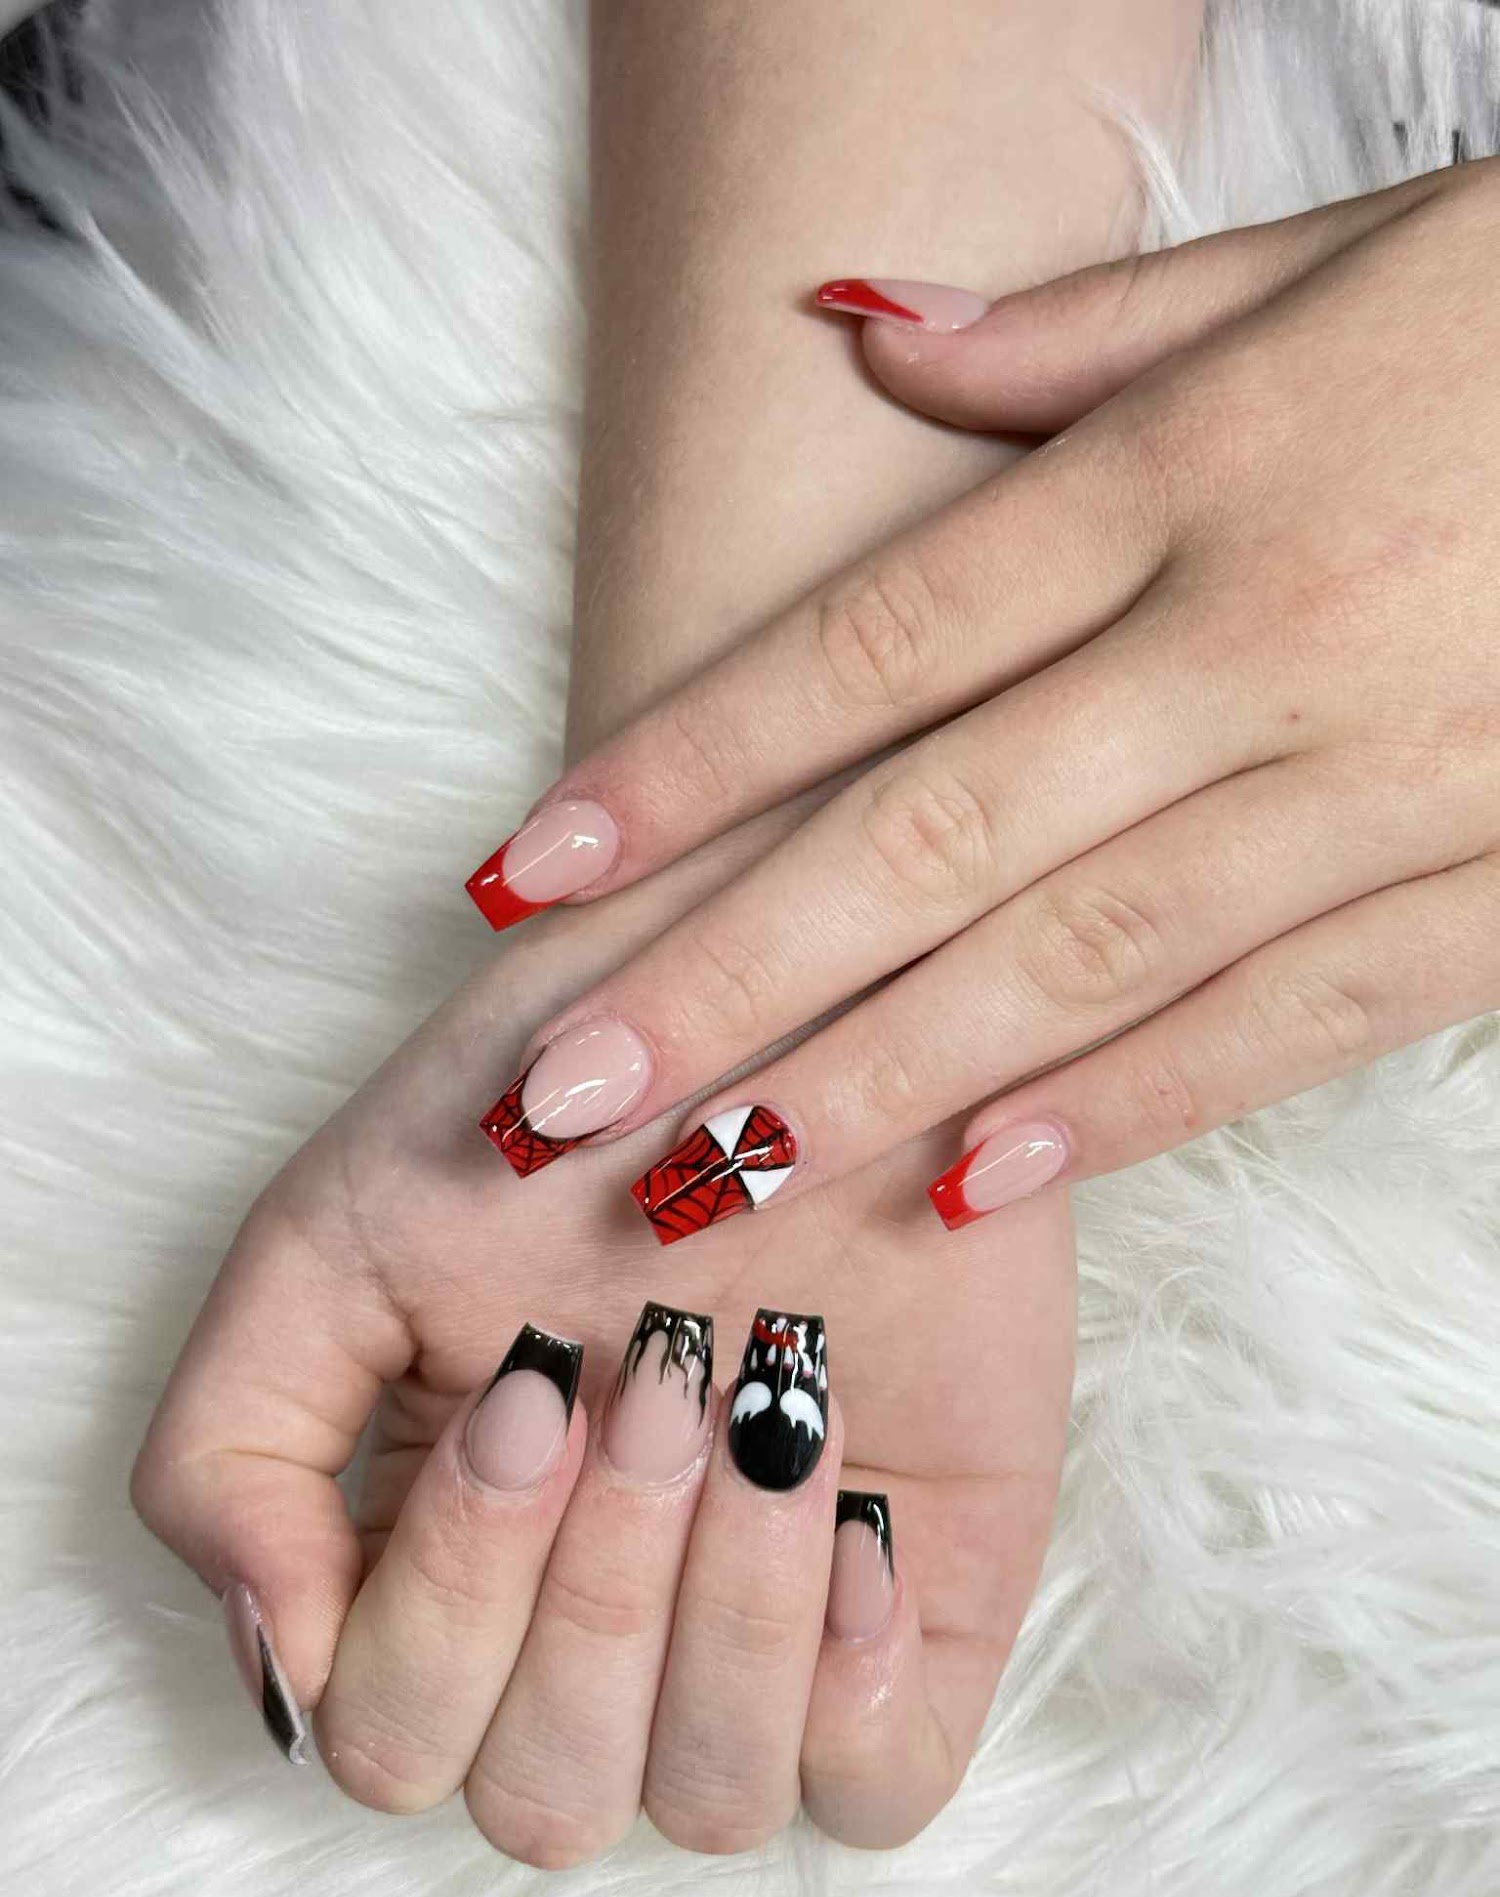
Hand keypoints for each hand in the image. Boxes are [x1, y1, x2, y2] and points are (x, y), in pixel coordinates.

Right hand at [131, 838, 1073, 1858]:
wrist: (828, 1002)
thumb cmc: (589, 1091)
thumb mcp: (346, 1221)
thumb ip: (235, 1441)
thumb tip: (275, 1659)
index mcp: (439, 1547)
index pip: (389, 1734)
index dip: (447, 1599)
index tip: (521, 1381)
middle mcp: (590, 1619)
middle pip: (537, 1792)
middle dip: (593, 1583)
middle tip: (656, 1367)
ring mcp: (758, 1626)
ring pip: (705, 1801)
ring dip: (724, 1614)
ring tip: (770, 1405)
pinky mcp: (917, 1609)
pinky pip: (876, 1785)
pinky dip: (855, 1679)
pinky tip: (861, 1512)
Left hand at [461, 163, 1499, 1241]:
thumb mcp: (1323, 266)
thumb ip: (1084, 335)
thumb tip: (865, 340)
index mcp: (1197, 472)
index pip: (876, 640)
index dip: (684, 760)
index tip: (527, 872)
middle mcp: (1262, 638)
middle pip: (935, 833)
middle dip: (728, 975)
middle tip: (558, 1097)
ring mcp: (1386, 780)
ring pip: (1086, 954)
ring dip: (880, 1071)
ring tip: (713, 1165)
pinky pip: (1287, 1016)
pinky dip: (1131, 1104)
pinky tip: (982, 1177)